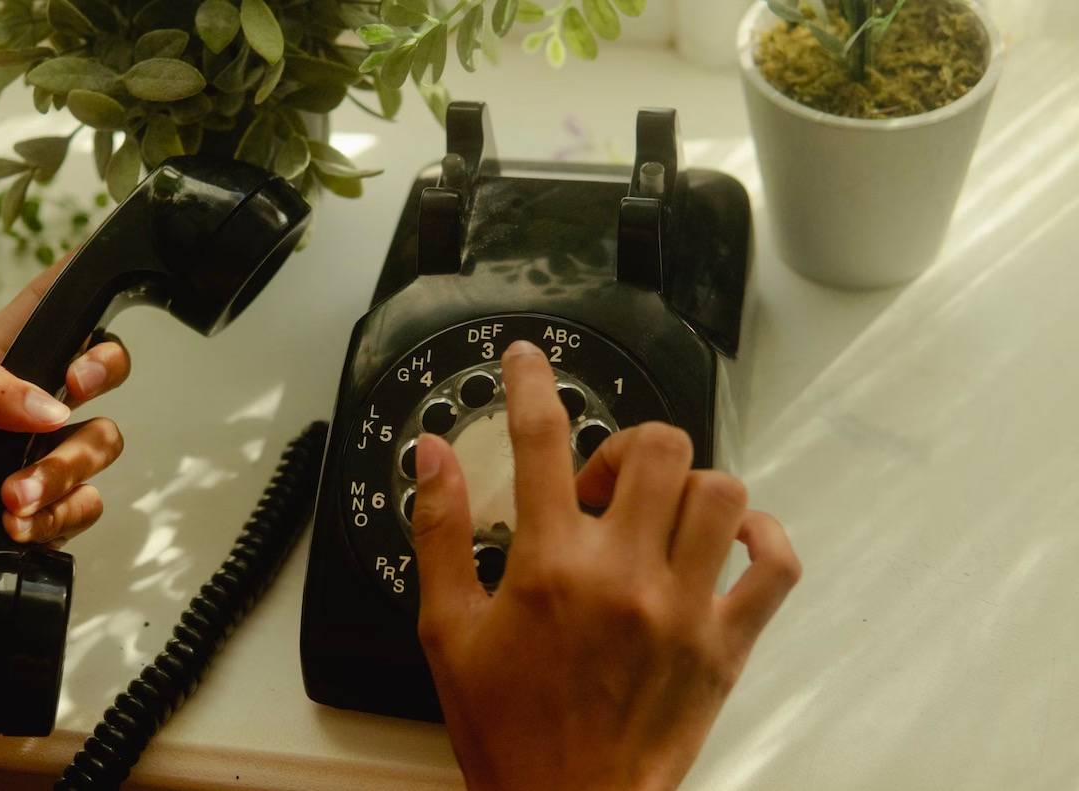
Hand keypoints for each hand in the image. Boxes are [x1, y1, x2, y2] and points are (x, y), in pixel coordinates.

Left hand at [0, 259, 130, 676]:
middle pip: (101, 367)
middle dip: (97, 377)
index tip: (100, 265)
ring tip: (11, 502)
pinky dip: (55, 519)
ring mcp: (39, 462)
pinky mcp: (50, 512)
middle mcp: (20, 410)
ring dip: (60, 473)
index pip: (41, 309)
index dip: (75, 281)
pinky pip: (88, 504)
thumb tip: (53, 404)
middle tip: (68, 396)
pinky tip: (15, 530)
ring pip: (102, 442)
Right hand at [412, 341, 800, 790]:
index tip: (528, 358)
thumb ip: (439, 531)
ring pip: (720, 492)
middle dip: (625, 447)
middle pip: (656, 449)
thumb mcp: (446, 629)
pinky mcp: (726, 644)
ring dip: (686, 485)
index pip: (541, 439)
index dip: (532, 381)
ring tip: (655, 515)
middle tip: (598, 486)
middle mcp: (623, 576)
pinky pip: (775, 566)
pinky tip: (729, 538)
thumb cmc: (506, 729)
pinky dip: (762, 536)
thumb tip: (431, 454)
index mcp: (549, 568)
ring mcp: (684, 609)